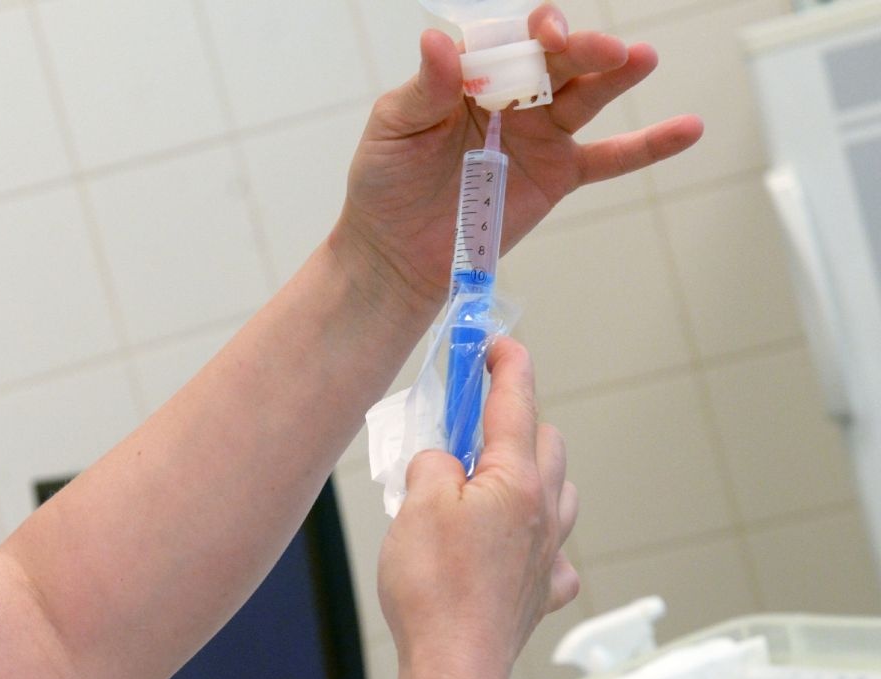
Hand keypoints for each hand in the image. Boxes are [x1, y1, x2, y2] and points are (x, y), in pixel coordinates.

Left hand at [332, 4, 703, 315]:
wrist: (396, 253)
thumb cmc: (385, 185)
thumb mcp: (393, 130)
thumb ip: (423, 89)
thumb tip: (440, 43)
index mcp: (469, 73)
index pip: (510, 38)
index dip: (531, 31)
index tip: (545, 36)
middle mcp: (511, 95)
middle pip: (557, 60)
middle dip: (582, 48)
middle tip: (606, 49)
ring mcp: (539, 134)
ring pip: (586, 95)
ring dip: (615, 76)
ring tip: (641, 59)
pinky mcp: (556, 175)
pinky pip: (609, 158)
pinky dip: (648, 146)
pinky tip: (687, 128)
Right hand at [377, 337, 578, 678]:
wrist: (452, 668)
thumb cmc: (434, 590)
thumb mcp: (415, 503)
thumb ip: (431, 464)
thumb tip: (441, 461)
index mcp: (516, 480)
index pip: (515, 403)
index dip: (507, 365)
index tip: (498, 344)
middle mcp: (543, 512)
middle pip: (545, 442)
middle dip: (515, 419)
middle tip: (470, 422)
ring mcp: (547, 554)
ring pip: (560, 492)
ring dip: (533, 473)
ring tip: (491, 481)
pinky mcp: (539, 592)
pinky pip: (555, 552)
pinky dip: (538, 536)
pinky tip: (512, 547)